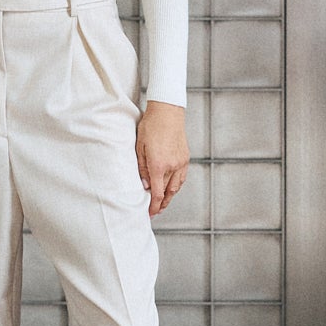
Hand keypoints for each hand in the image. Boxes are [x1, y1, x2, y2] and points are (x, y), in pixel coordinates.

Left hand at [136, 101, 187, 216]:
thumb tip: (146, 186)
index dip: (153, 206)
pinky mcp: (185, 158)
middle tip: (154, 212)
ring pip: (176, 187)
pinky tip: (171, 188)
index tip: (149, 213)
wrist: (167, 111)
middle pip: (168, 193)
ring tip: (162, 203)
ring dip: (169, 197)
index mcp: (158, 165)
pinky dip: (176, 186)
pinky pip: (182, 178)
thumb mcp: (139, 147)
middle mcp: (172, 166)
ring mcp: (181, 162)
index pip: (157, 194)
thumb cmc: (150, 126)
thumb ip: (142, 169)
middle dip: (161, 205)